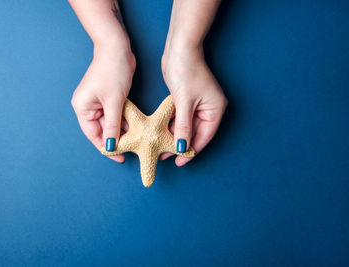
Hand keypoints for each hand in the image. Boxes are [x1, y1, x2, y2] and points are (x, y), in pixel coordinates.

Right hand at [71, 43, 135, 162]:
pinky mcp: (108, 97)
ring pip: (110, 123)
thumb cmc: (112, 71)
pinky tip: (135, 129)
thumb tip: (112, 146)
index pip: (93, 134)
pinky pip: (115, 114)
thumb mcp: (114, 102)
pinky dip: (124, 121)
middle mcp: (88, 106)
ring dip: (122, 131)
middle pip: (102, 130)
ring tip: (135, 142)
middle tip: (130, 151)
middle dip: (116, 139)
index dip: (106, 147)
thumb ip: (113, 126)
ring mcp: (98, 102)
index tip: (119, 158)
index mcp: (83, 108)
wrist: (117, 48)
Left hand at [161, 45, 226, 165]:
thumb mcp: (184, 102)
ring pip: (186, 127)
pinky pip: (181, 118)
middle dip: (180, 145)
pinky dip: (172, 125)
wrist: (179, 49)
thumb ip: (183, 127)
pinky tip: (161, 134)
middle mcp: (209, 109)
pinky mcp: (187, 100)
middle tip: (165, 156)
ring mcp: (198, 105)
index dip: (191, 151)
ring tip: (160, 148)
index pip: (204, 137)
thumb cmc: (185, 71)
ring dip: (174, 136)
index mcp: (215, 110)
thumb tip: (182, 148)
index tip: (179, 162)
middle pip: (195, 133)